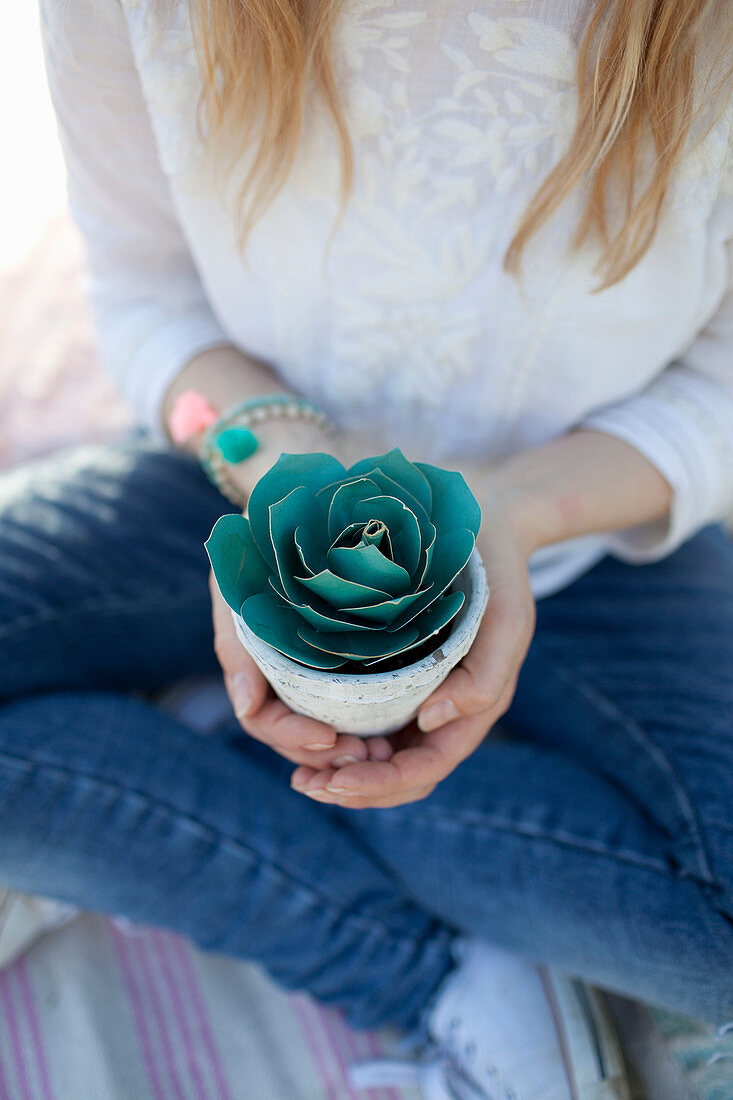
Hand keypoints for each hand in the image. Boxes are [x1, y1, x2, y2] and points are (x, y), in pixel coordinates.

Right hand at [210, 418, 394, 769]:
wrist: (307, 497)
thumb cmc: (268, 538)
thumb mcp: (239, 580)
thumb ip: (235, 639)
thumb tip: (246, 705)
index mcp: (253, 658)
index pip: (263, 720)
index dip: (291, 738)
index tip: (327, 739)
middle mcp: (285, 671)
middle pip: (300, 739)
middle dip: (331, 760)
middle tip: (368, 756)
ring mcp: (315, 671)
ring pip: (331, 736)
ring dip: (357, 757)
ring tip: (386, 753)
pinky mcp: (351, 663)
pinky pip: (361, 713)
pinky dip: (375, 730)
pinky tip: (396, 734)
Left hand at [289, 469, 538, 807]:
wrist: (483, 526)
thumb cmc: (497, 574)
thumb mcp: (505, 619)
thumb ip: (484, 677)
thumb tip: (433, 722)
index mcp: (470, 709)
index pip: (424, 769)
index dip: (380, 785)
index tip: (336, 781)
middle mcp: (441, 711)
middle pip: (396, 775)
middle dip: (352, 789)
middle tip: (303, 783)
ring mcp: (417, 696)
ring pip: (378, 755)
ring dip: (339, 772)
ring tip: (300, 771)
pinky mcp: (393, 672)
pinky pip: (364, 718)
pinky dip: (336, 736)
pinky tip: (304, 729)